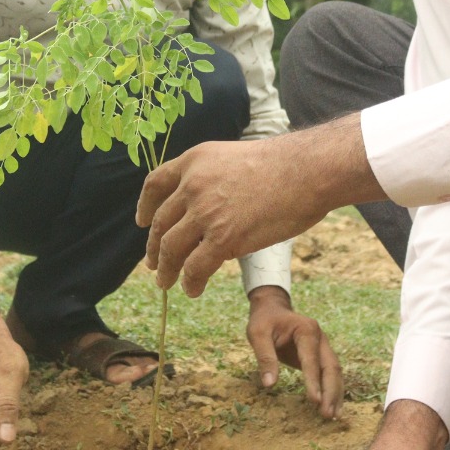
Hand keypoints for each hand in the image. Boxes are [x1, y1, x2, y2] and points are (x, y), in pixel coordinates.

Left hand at [137, 116, 382, 296]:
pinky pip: (194, 267)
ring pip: (171, 248)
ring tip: (166, 283)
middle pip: (160, 222)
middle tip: (154, 264)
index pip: (155, 184)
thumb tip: (205, 208)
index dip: (145, 207)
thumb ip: (212, 179)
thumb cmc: (284, 166)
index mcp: (194, 161)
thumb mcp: (233, 159)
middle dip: (154, 247)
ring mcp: (205, 212)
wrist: (307, 171)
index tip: (142, 224)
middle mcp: (193, 185)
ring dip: (166, 270)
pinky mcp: (223, 238)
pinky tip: (192, 290)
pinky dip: (189, 282)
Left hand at [245, 286, 342, 417]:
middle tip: (326, 414)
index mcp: (306, 330)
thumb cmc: (264, 321)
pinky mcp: (321, 356)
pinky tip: (333, 408)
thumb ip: (265, 357)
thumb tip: (269, 385)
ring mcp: (323, 347)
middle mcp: (320, 338)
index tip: (314, 401)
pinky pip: (330, 374)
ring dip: (335, 394)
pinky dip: (333, 391)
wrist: (273, 310)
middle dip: (330, 392)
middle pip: (331, 367)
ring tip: (332, 416)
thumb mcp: (257, 334)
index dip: (313, 380)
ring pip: (335, 372)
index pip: (311, 359)